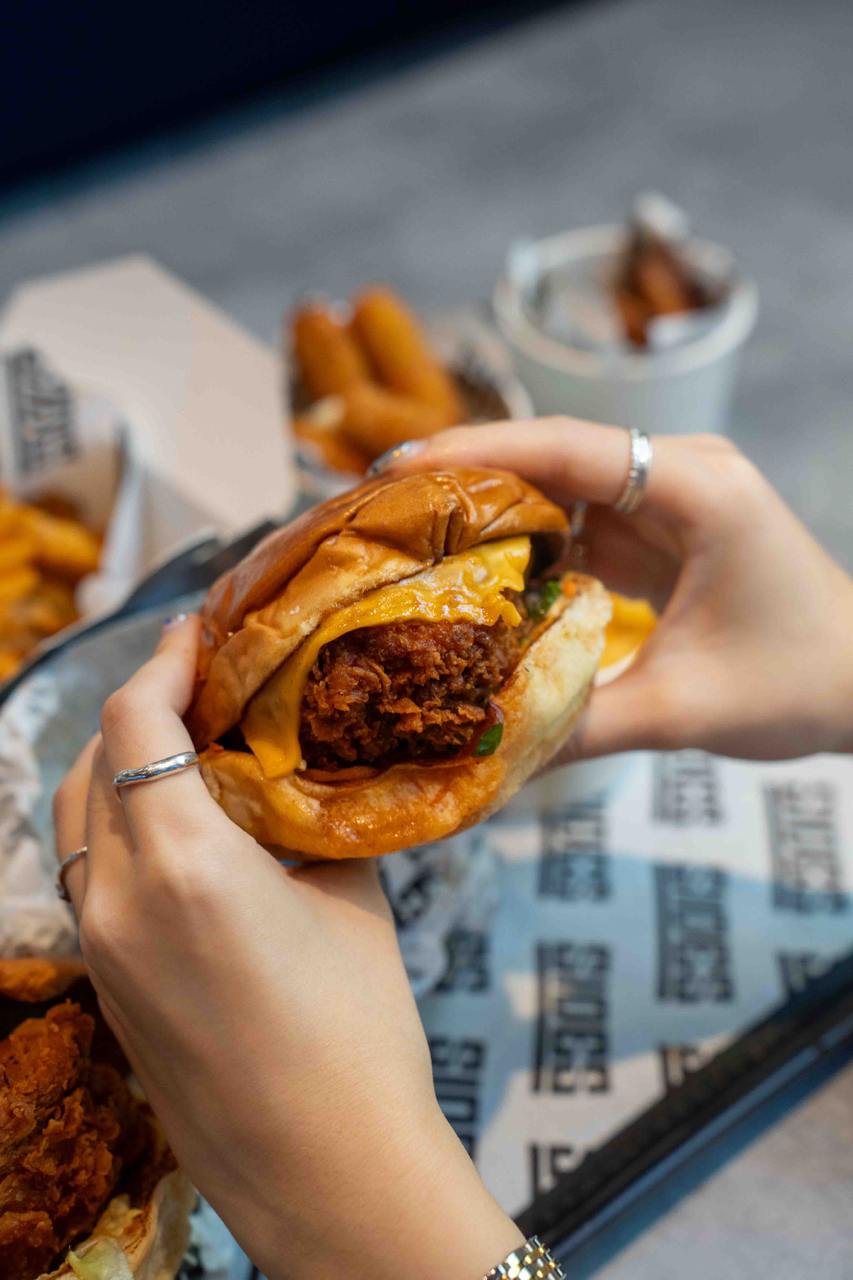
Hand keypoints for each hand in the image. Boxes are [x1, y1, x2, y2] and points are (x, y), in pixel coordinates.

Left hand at [53, 617, 520, 1279]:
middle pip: (90, 765)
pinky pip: (87, 877)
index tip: (196, 633)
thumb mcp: (349, 896)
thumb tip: (292, 771)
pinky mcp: (101, 986)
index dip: (163, 663)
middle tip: (200, 686)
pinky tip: (175, 829)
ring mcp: (96, 949)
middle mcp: (116, 900)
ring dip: (116, 769)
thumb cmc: (359, 1030)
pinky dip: (116, 829)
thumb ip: (304, 817)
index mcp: (183, 864)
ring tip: (181, 750)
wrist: (326, 1169)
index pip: (134, 724)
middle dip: (136, 711)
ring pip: (76, 822)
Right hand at [380, 420, 852, 760]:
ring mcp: (671, 496)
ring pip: (560, 485)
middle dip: (466, 476)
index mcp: (699, 490)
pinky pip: (579, 519)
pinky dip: (525, 542)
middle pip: (554, 455)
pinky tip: (470, 570)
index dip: (479, 452)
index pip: (570, 450)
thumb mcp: (684, 711)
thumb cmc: (800, 685)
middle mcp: (682, 473)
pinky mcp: (661, 527)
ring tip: (406, 534)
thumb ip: (580, 726)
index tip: (396, 467)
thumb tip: (481, 753)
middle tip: (377, 505)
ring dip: (489, 508)